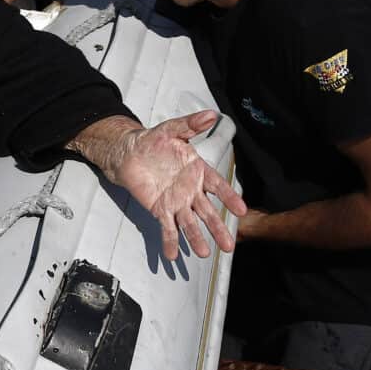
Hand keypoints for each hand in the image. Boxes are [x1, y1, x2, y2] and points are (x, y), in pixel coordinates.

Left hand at [86, 111, 246, 259]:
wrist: (129, 152)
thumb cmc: (153, 142)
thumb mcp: (173, 129)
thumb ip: (192, 124)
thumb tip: (211, 115)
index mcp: (197, 171)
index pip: (217, 186)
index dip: (229, 198)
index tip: (241, 210)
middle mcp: (190, 190)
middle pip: (207, 211)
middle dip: (218, 228)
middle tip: (229, 245)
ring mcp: (176, 202)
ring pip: (190, 223)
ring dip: (197, 238)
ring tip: (205, 253)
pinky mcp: (160, 209)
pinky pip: (167, 227)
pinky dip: (170, 241)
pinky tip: (173, 254)